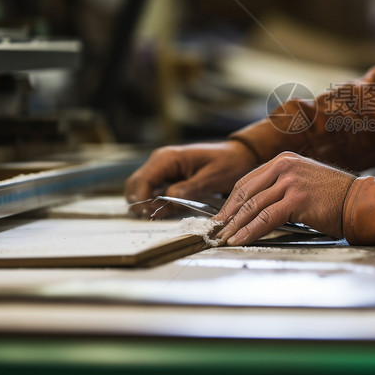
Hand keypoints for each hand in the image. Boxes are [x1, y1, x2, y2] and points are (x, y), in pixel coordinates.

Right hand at [125, 140, 257, 217]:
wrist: (240, 156)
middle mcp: (160, 161)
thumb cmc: (229, 163)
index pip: (142, 180)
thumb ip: (189, 188)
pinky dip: (155, 203)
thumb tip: (166, 199)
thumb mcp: (212, 178)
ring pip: (141, 190)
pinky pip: (153, 192)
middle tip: (157, 217)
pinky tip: (169, 210)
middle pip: (135, 185)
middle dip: (141, 203)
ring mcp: (162, 169)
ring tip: (164, 214)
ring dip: (147, 204)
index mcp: (168, 158)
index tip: (152, 215)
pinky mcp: (168, 178)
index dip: (142, 200)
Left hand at [213, 152, 355, 245]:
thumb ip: (280, 187)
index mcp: (283, 160)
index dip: (230, 201)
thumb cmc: (334, 197)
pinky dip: (249, 231)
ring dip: (235, 226)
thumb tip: (254, 208)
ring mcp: (290, 181)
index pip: (247, 181)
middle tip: (215, 231)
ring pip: (253, 206)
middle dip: (228, 215)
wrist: (359, 201)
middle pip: (246, 192)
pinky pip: (265, 218)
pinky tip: (240, 240)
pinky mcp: (296, 198)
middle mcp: (285, 166)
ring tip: (224, 239)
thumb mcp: (303, 182)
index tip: (221, 217)